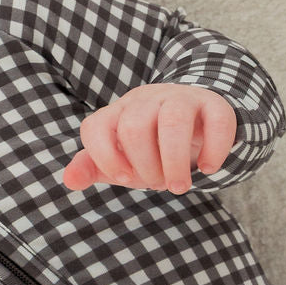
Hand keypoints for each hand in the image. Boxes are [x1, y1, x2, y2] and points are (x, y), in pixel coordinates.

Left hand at [61, 84, 236, 194]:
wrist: (195, 122)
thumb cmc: (150, 146)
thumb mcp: (121, 159)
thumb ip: (93, 167)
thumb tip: (70, 181)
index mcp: (117, 112)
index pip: (95, 127)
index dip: (105, 157)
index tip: (124, 178)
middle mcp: (145, 100)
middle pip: (134, 128)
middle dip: (145, 166)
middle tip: (158, 185)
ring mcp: (180, 98)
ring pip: (173, 120)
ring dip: (175, 161)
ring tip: (180, 186)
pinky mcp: (212, 104)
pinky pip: (215, 119)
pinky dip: (213, 149)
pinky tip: (208, 168)